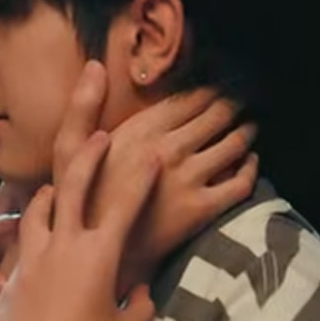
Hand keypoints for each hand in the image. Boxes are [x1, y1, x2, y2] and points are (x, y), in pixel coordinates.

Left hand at [0, 131, 159, 320]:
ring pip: (39, 206)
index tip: (153, 154)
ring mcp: (34, 256)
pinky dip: (33, 227)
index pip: (125, 204)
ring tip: (58, 186)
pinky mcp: (14, 273)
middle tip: (99, 136)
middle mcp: (64, 246)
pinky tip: (36, 231)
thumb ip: (138, 304)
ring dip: (52, 191)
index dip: (142, 176)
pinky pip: (23, 238)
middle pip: (73, 184)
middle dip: (88, 154)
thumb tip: (140, 293)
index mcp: (99, 256)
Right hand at [49, 63, 258, 295]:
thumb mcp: (68, 150)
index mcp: (140, 130)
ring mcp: (188, 178)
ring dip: (247, 130)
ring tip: (249, 126)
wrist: (94, 254)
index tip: (219, 85)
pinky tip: (249, 163)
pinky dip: (251, 168)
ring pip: (235, 143)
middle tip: (243, 100)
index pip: (190, 97)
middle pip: (219, 113)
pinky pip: (241, 182)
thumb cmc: (79, 201)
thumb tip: (96, 65)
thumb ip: (82, 105)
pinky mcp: (202, 209)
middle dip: (235, 103)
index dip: (210, 88)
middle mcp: (168, 148)